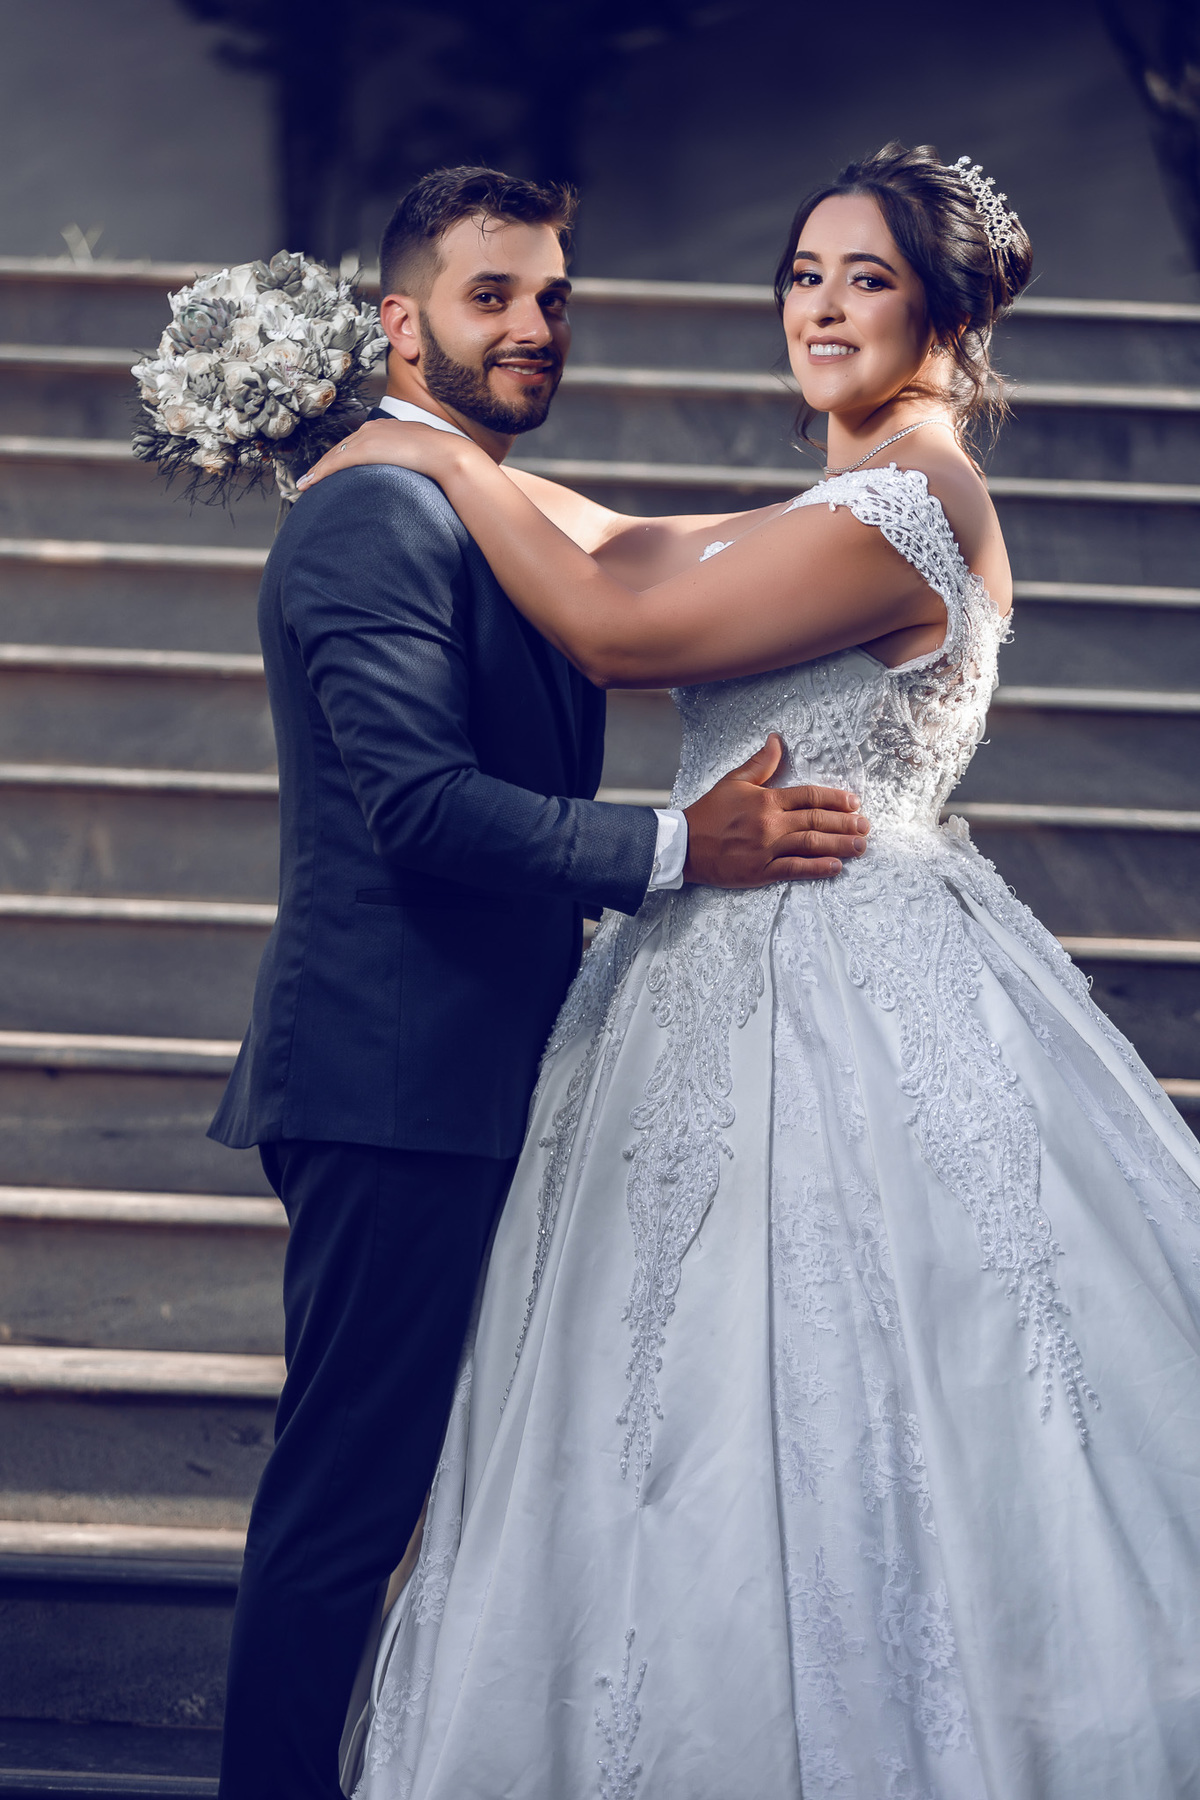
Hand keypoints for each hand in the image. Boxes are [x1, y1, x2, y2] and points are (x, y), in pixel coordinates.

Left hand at [296, 418, 465, 490]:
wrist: (445, 454)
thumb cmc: (441, 457)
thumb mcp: (422, 454)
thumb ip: (410, 458)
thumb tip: (414, 471)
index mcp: (386, 427)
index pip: (356, 443)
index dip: (341, 456)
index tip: (332, 468)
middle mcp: (373, 427)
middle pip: (341, 447)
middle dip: (325, 463)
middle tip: (311, 477)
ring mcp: (367, 437)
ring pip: (334, 455)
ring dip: (318, 471)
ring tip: (305, 484)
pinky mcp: (364, 450)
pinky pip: (335, 463)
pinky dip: (320, 474)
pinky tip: (310, 484)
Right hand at [682, 734, 867, 887]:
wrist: (683, 845)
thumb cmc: (708, 813)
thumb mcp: (733, 781)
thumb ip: (760, 763)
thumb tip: (777, 740)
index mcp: (766, 800)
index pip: (809, 796)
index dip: (836, 799)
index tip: (855, 803)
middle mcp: (770, 824)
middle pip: (817, 820)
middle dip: (846, 823)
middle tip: (866, 826)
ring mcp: (766, 849)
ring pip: (811, 844)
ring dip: (840, 845)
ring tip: (860, 846)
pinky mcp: (760, 872)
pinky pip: (794, 869)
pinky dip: (817, 868)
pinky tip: (836, 867)